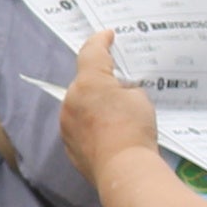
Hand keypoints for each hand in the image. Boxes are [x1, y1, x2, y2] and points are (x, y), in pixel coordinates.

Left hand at [61, 29, 159, 176]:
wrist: (124, 171)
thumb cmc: (134, 130)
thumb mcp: (139, 99)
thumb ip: (126, 89)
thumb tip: (119, 93)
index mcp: (89, 82)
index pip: (92, 52)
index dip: (101, 41)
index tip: (107, 35)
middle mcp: (71, 99)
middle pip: (85, 80)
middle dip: (101, 80)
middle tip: (121, 85)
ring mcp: (67, 123)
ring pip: (80, 104)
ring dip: (94, 104)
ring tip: (117, 114)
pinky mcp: (69, 144)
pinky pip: (79, 126)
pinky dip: (91, 125)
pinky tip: (109, 133)